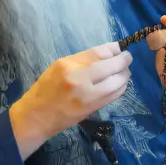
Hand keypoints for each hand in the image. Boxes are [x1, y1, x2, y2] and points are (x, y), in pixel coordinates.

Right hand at [9, 43, 131, 159]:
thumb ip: (81, 61)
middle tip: (128, 59)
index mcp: (68, 64)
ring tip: (125, 72)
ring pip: (116, 82)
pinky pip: (113, 96)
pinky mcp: (91, 108)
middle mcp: (78, 77)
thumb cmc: (46, 89)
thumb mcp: (58, 68)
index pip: (98, 52)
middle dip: (124, 61)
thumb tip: (106, 55)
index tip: (120, 48)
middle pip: (111, 65)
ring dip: (124, 76)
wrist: (37, 116)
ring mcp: (86, 94)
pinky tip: (120, 85)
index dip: (114, 49)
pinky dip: (120, 88)